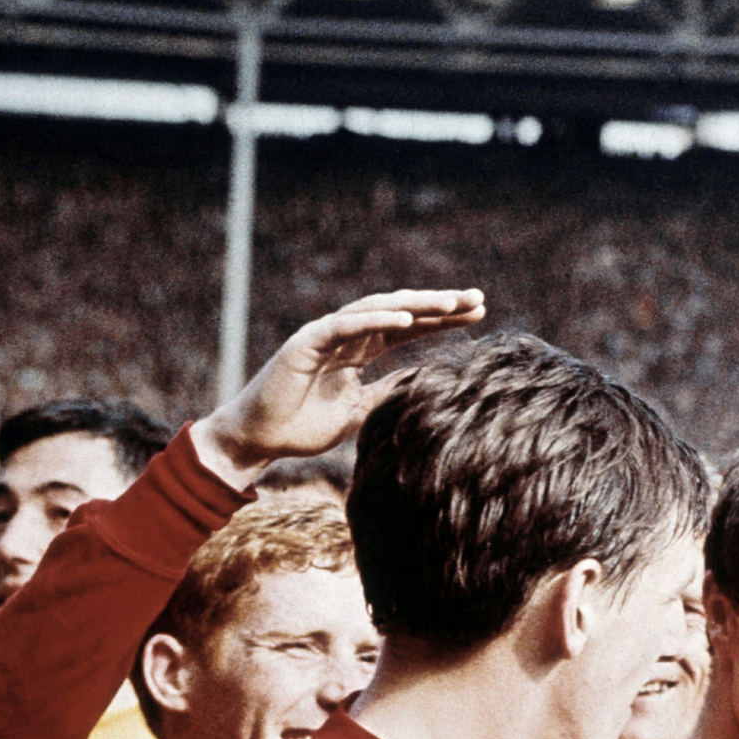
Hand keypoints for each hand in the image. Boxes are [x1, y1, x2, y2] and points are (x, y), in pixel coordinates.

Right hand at [190, 289, 483, 484]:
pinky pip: (344, 326)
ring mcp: (325, 335)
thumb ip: (389, 392)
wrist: (259, 440)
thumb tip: (426, 383)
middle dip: (439, 306)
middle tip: (478, 298)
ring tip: (451, 304)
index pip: (408, 328)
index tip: (479, 315)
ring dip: (415, 305)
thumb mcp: (361, 411)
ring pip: (377, 310)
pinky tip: (405, 318)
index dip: (441, 321)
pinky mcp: (305, 343)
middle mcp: (345, 335)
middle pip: (400, 312)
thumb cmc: (304, 427)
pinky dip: (374, 320)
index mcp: (359, 349)